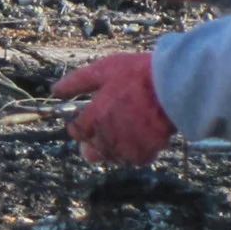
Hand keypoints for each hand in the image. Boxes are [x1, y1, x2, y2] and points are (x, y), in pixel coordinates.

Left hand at [52, 53, 176, 164]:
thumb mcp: (104, 70)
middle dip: (94, 142)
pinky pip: (134, 159)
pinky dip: (136, 150)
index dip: (79, 125)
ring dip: (115, 147)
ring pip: (112, 157)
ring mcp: (127, 148)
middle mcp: (107, 137)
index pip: (76, 132)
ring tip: (128, 128)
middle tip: (109, 126)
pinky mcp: (146, 153)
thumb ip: (77, 83)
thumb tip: (54, 91)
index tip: (88, 118)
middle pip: (91, 151)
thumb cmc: (139, 74)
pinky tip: (142, 135)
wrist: (176, 85)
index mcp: (94, 117)